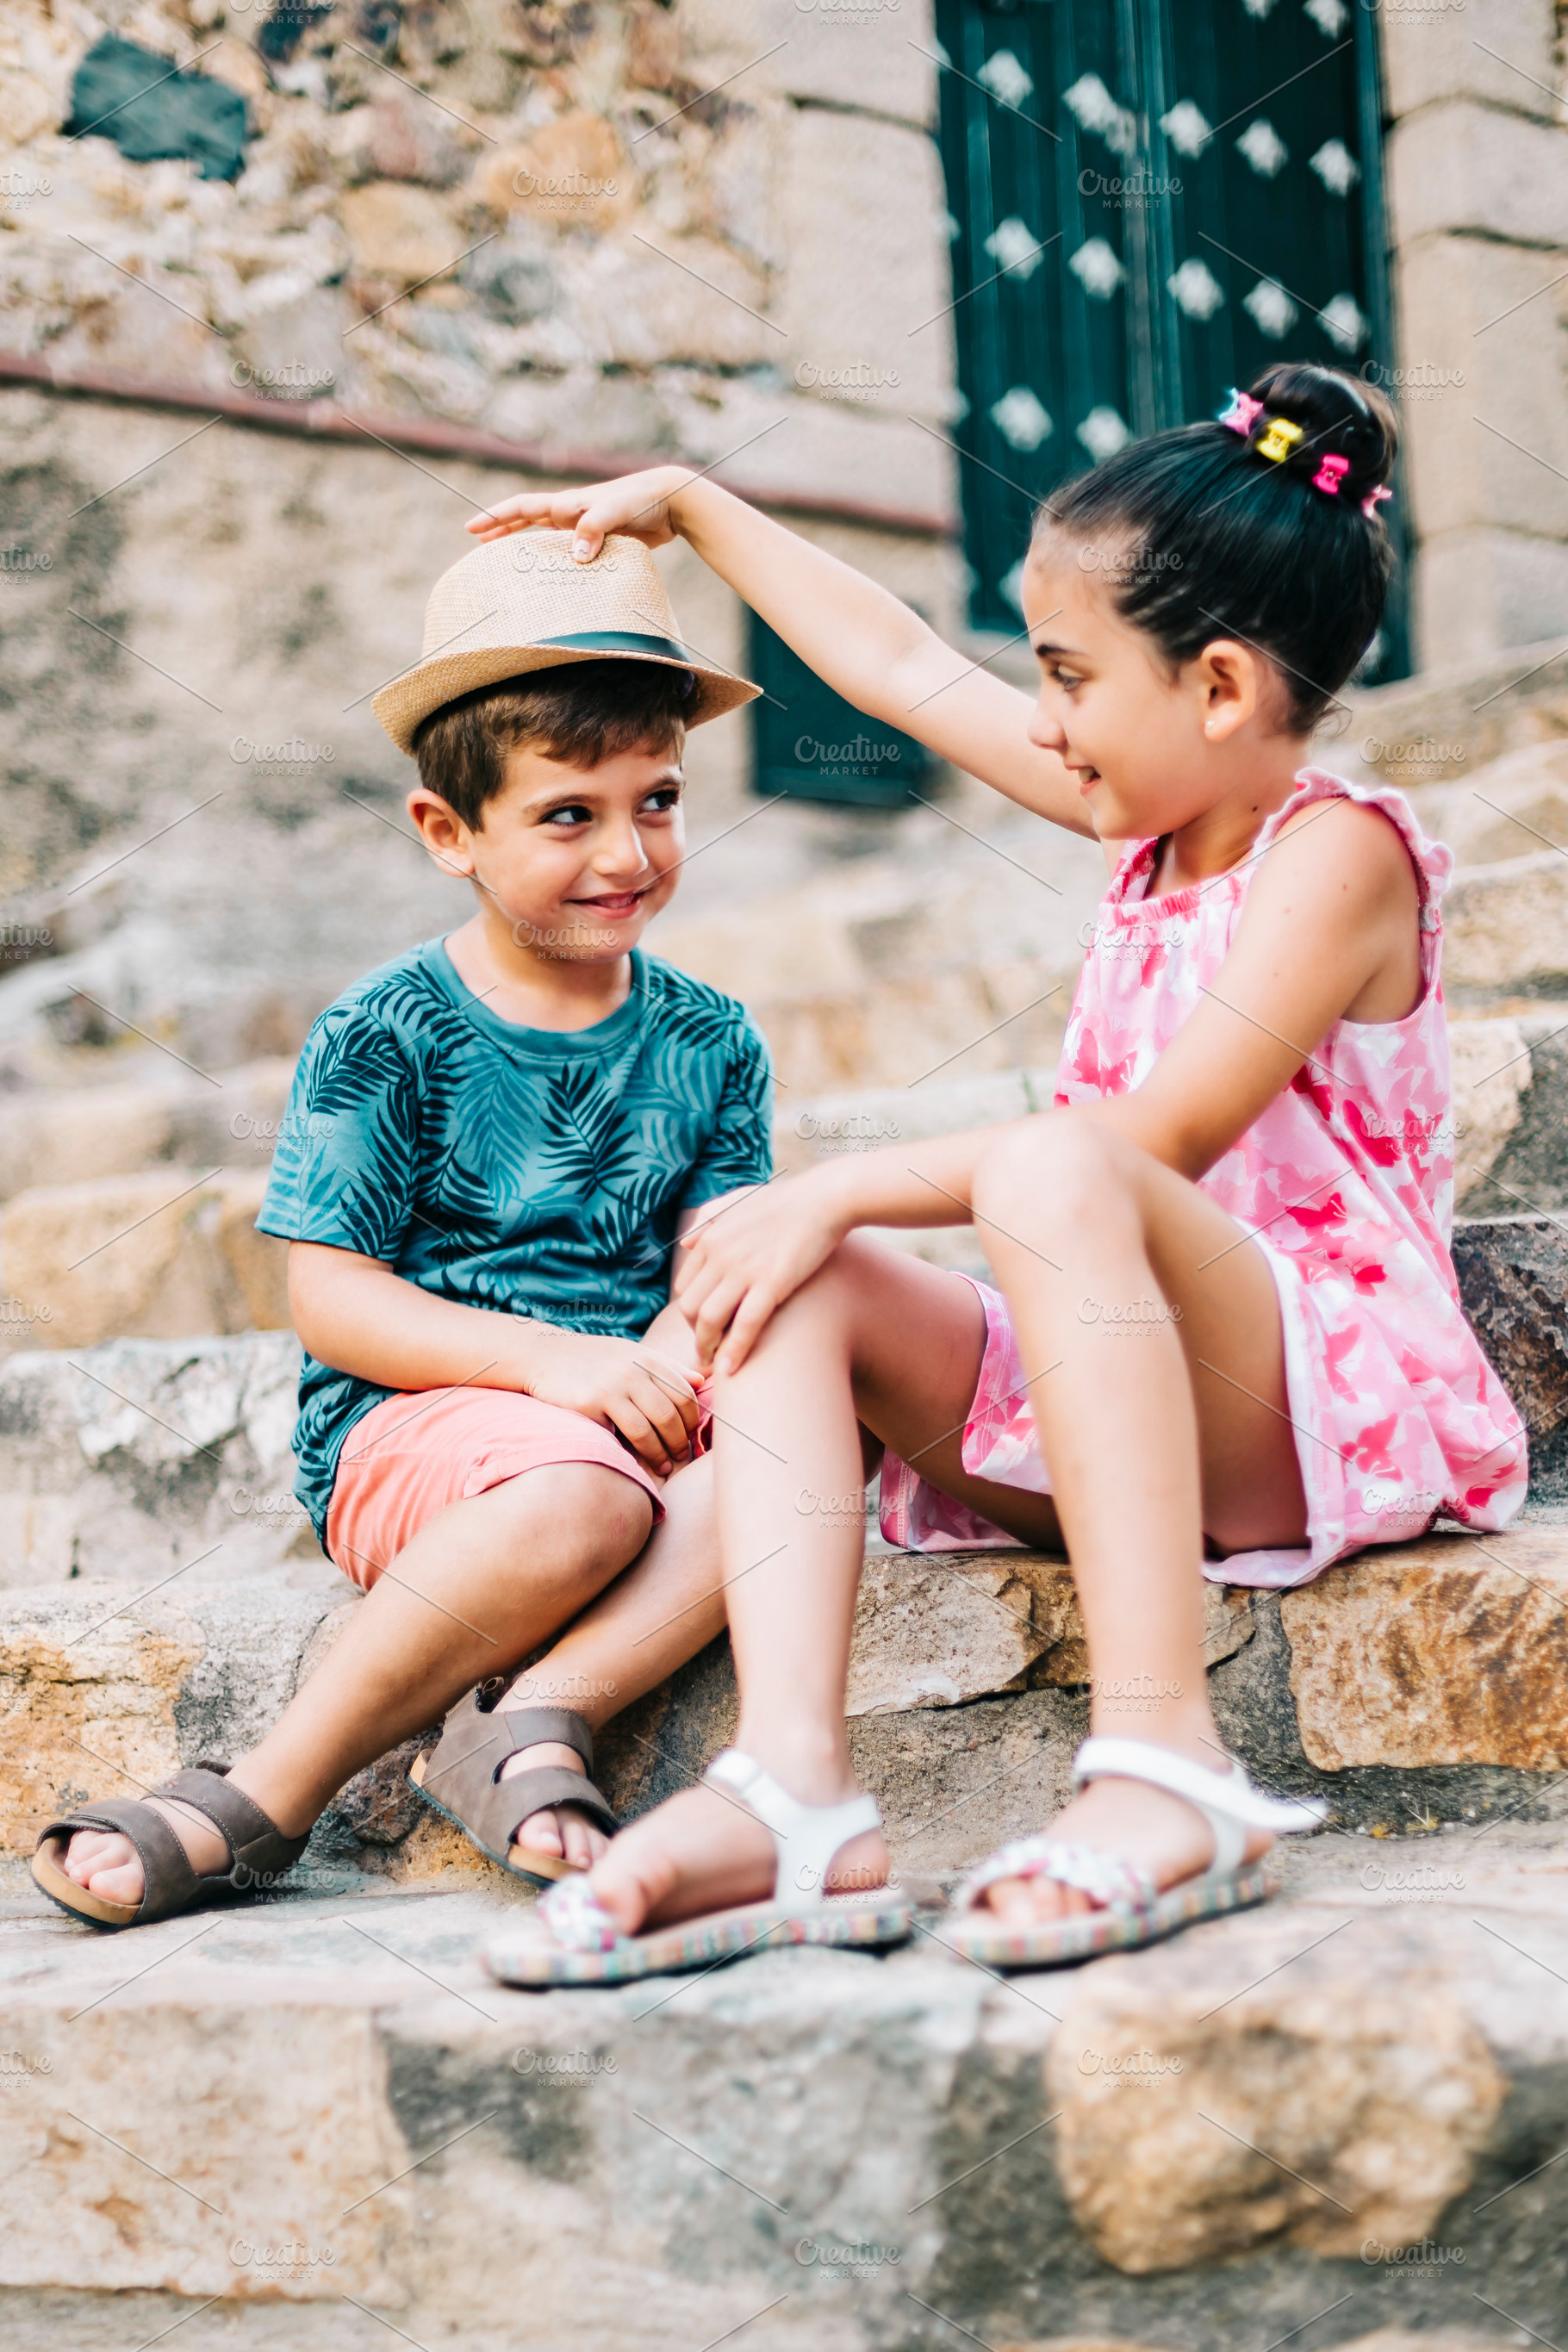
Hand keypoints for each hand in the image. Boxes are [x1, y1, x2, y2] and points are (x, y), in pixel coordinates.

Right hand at [466, 468, 695, 557]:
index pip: (522, 508)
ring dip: (527, 546)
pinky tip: (554, 576)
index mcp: (567, 504)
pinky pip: (570, 552)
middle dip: (502, 531)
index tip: (471, 529)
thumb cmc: (641, 499)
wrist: (671, 500)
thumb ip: (593, 530)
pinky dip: (557, 562)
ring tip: (508, 561)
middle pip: (527, 521)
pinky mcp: (601, 540)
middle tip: (478, 546)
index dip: (496, 517)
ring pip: (546, 537)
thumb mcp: (615, 511)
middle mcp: (571, 513)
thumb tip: (574, 556)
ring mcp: (585, 527)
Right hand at [519, 1327, 699, 1475]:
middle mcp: (632, 1372)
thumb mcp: (631, 1352)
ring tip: (664, 1467)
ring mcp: (611, 1388)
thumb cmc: (593, 1358)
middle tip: (680, 1457)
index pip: (685, 1394)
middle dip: (679, 1442)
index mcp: (647, 1359)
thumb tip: (702, 1381)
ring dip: (659, 1455)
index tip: (690, 1436)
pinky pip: (619, 1436)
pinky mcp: (590, 1404)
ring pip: (647, 1430)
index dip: (693, 1420)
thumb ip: (666, 1367)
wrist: (543, 1354)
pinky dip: (632, 1454)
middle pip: (670, 1415)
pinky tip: (636, 1462)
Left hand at [677, 1174, 850, 1374]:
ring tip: (715, 1363)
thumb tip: (686, 1244)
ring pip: (710, 1320)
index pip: (685, 1288)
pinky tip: (732, 1369)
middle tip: (709, 1350)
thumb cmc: (786, 1201)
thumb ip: (708, 1218)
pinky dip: (735, 1351)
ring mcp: (744, 1270)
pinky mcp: (772, 1283)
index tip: (704, 1329)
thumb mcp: (738, 1200)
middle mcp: (720, 1255)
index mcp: (710, 1238)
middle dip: (697, 1334)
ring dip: (708, 1347)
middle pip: (690, 1308)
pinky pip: (744, 1325)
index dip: (691, 1314)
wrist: (825, 1199)